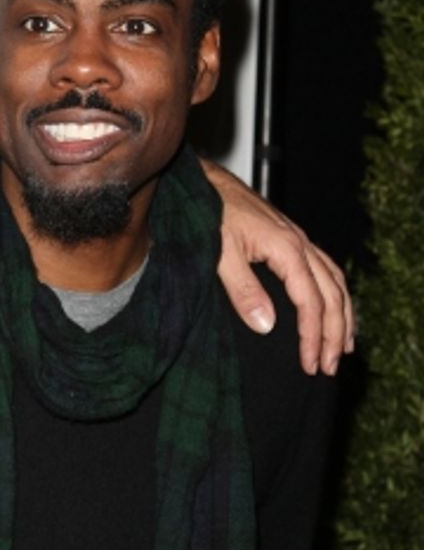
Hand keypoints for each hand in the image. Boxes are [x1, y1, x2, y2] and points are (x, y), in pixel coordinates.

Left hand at [203, 157, 353, 375]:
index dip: (311, 336)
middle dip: (333, 334)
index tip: (308, 364)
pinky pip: (326, 270)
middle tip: (328, 367)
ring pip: (335, 282)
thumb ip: (243, 289)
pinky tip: (334, 310)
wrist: (205, 182)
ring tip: (343, 347)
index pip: (310, 302)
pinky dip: (336, 294)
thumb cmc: (209, 214)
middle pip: (332, 295)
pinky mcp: (292, 239)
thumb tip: (267, 325)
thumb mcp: (219, 254)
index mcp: (286, 249)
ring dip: (343, 316)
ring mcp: (299, 240)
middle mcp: (301, 244)